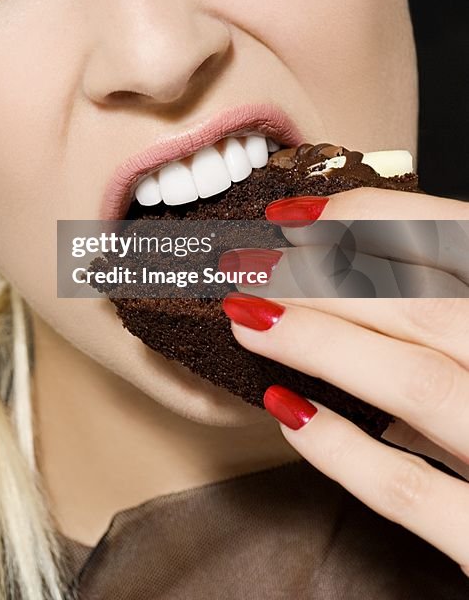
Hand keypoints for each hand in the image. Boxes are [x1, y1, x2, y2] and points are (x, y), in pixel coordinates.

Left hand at [222, 187, 468, 575]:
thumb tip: (351, 269)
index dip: (369, 218)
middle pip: (426, 307)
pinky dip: (340, 446)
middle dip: (325, 278)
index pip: (456, 238)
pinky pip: (407, 486)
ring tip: (253, 320)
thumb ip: (450, 313)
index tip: (296, 215)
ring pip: (417, 382)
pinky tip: (286, 411)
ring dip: (322, 343)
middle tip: (253, 268)